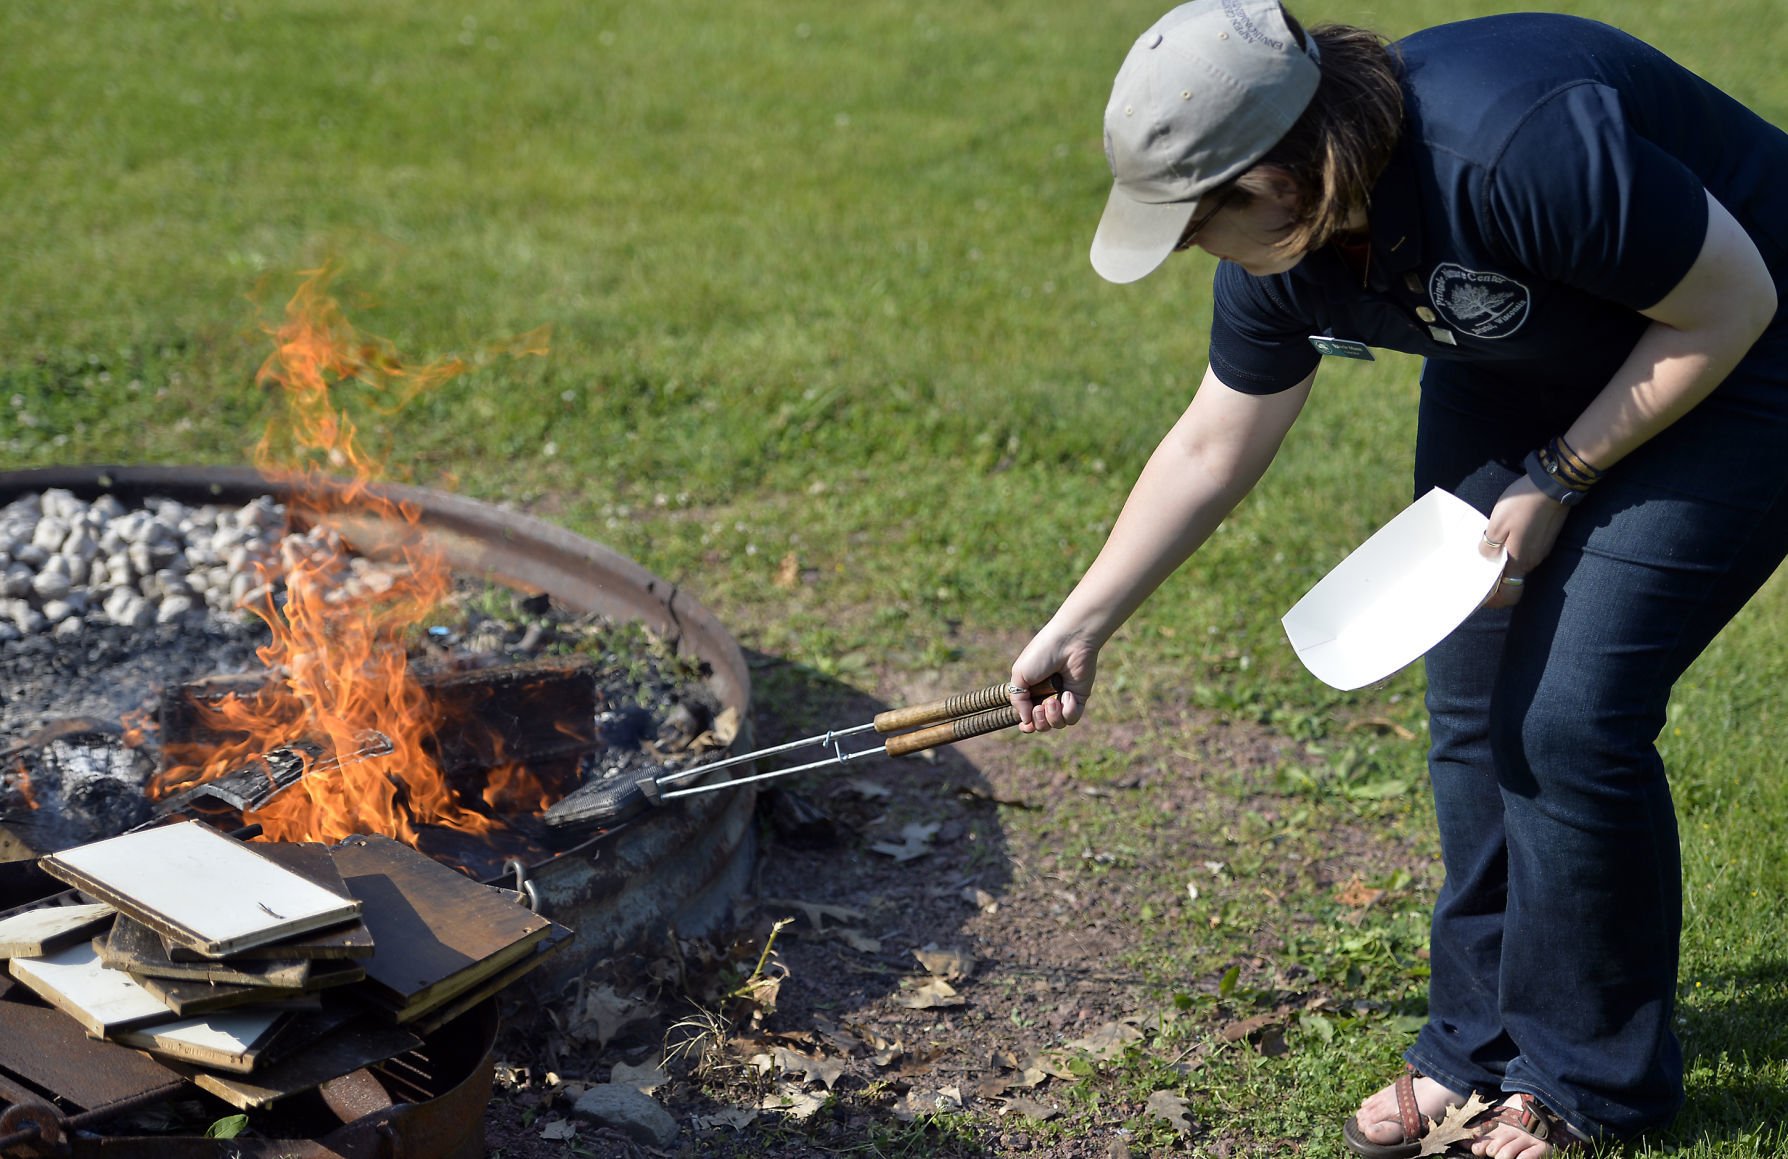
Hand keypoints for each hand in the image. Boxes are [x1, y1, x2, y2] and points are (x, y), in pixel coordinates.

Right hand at [1009, 627, 1097, 732]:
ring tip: (1054, 700)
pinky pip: (1072, 718)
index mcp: (1030, 690)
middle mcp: (1046, 696)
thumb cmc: (1042, 654)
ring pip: (1057, 724)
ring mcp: (1063, 698)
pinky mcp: (1079, 698)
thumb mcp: (1020, 674)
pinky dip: (1069, 710)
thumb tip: (1025, 721)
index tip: (1026, 724)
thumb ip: (1018, 700)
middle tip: (1039, 707)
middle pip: (1041, 725)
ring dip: (1053, 717)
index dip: (1026, 725)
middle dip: (1039, 721)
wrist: (1069, 643)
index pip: (1027, 716)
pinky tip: (1068, 694)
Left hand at [1479, 475, 1571, 607]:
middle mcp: (1533, 561)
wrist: (1553, 486)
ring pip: (1518, 564)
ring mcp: (1542, 550)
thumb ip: (1489, 546)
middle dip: (1495, 579)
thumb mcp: (1497, 524)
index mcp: (1519, 561)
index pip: (1509, 594)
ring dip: (1503, 563)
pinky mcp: (1546, 539)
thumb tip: (1485, 559)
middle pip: (1512, 580)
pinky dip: (1513, 551)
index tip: (1480, 596)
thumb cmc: (1522, 505)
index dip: (1494, 599)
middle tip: (1476, 569)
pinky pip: (1526, 552)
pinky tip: (1502, 539)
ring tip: (1485, 551)